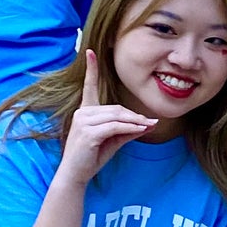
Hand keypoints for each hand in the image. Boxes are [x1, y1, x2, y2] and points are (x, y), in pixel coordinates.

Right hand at [57, 50, 156, 185]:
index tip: (90, 51)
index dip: (91, 69)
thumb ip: (127, 130)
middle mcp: (82, 113)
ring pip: (116, 116)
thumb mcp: (112, 141)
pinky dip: (130, 129)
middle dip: (134, 116)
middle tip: (151, 123)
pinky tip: (141, 130)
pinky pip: (115, 127)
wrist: (75, 175)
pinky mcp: (89, 133)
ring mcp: (83, 122)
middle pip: (115, 108)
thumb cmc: (92, 157)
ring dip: (135, 122)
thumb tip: (149, 123)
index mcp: (85, 111)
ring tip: (148, 126)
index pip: (89, 86)